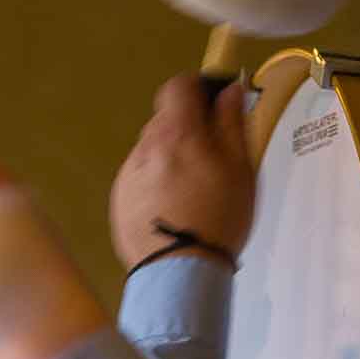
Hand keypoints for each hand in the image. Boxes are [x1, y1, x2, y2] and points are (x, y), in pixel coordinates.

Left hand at [108, 75, 254, 270]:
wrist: (179, 272)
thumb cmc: (220, 217)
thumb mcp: (240, 168)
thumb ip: (232, 124)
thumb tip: (229, 90)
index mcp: (176, 133)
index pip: (178, 87)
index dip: (197, 89)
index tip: (213, 106)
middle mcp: (145, 147)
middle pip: (164, 119)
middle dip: (187, 127)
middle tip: (211, 157)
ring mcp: (127, 174)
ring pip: (151, 149)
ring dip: (170, 155)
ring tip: (192, 189)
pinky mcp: (119, 199)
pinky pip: (139, 176)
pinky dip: (156, 181)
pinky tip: (173, 207)